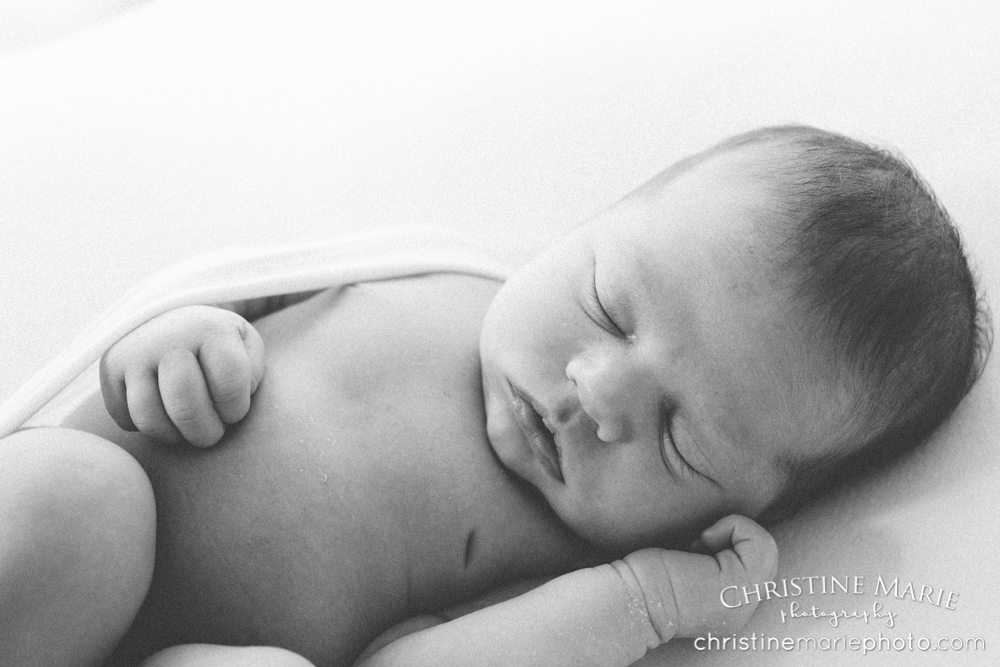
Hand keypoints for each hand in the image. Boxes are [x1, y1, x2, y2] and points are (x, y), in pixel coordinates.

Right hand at [99, 305, 265, 446]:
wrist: (174, 317)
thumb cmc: (219, 343)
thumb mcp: (246, 347)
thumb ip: (251, 373)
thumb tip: (230, 403)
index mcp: (209, 329)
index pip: (228, 383)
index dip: (236, 408)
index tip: (235, 409)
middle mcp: (166, 338)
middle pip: (184, 406)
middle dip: (205, 432)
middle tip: (213, 432)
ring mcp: (133, 352)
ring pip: (149, 419)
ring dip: (175, 435)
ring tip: (189, 428)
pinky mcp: (109, 368)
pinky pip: (125, 420)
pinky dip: (147, 428)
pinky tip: (164, 413)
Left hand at [610, 515, 777, 644]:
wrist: (630, 598)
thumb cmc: (646, 575)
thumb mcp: (690, 569)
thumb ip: (712, 561)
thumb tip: (723, 531)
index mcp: (730, 609)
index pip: (753, 566)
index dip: (728, 544)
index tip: (693, 550)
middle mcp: (742, 611)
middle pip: (762, 556)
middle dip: (730, 537)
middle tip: (695, 545)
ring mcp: (744, 602)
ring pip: (766, 547)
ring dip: (732, 531)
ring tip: (699, 544)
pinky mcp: (739, 585)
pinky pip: (761, 542)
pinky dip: (735, 526)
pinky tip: (703, 539)